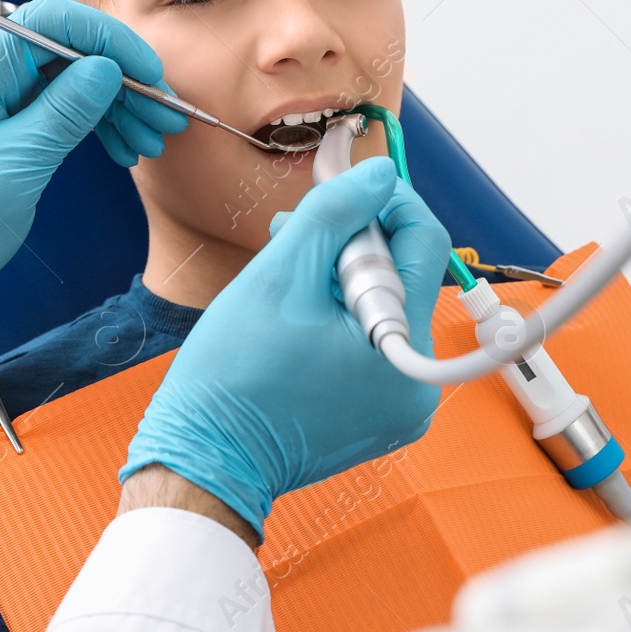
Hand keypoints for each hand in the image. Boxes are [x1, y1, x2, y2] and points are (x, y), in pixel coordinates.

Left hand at [0, 0, 187, 341]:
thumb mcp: (12, 168)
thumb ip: (63, 113)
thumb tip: (107, 68)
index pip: (51, 22)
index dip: (108, 39)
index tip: (151, 72)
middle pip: (67, 52)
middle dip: (123, 80)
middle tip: (166, 117)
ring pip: (70, 82)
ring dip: (117, 107)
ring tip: (154, 140)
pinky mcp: (3, 125)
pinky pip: (59, 109)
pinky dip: (96, 125)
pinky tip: (126, 148)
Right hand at [122, 157, 449, 535]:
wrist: (206, 458)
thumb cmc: (233, 376)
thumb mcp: (280, 274)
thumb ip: (335, 213)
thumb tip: (380, 173)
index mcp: (402, 347)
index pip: (424, 241)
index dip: (387, 201)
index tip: (347, 185)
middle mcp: (417, 383)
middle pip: (404, 275)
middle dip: (351, 243)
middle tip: (296, 234)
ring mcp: (401, 404)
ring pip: (386, 307)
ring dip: (340, 278)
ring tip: (287, 276)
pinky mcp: (379, 414)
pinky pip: (373, 343)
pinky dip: (340, 318)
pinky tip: (298, 315)